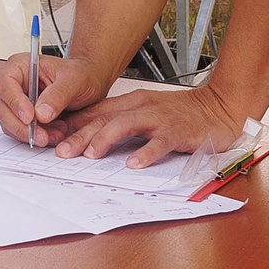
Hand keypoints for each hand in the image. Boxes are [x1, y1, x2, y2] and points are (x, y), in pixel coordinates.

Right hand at [0, 52, 112, 146]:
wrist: (90, 86)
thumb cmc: (81, 75)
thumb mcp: (75, 80)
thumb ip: (58, 94)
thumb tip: (41, 113)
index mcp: (21, 66)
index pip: (5, 82)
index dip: (14, 101)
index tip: (30, 117)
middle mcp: (14, 84)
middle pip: (2, 107)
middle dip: (20, 125)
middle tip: (41, 136)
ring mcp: (16, 102)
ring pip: (8, 123)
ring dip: (29, 134)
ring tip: (56, 134)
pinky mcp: (22, 118)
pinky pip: (19, 132)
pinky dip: (34, 137)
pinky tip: (54, 134)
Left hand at [37, 80, 250, 168]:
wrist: (217, 106)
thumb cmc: (179, 114)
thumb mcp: (145, 114)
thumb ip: (120, 124)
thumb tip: (88, 140)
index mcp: (130, 104)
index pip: (94, 114)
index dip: (71, 127)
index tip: (51, 141)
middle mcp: (140, 107)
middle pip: (104, 120)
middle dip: (80, 136)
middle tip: (61, 152)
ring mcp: (159, 118)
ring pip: (126, 125)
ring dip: (106, 139)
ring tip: (91, 155)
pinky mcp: (177, 131)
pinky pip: (159, 142)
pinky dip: (146, 153)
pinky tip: (134, 164)